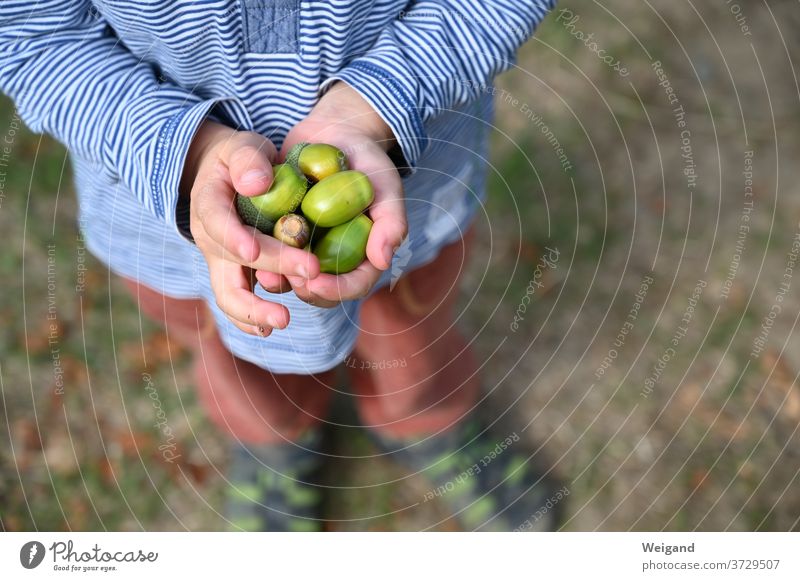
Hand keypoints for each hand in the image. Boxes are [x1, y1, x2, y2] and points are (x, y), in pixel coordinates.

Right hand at [182, 121, 319, 335]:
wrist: (223, 176)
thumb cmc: (239, 158)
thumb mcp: (242, 146)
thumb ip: (248, 159)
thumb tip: (257, 184)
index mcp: (208, 203)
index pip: (217, 222)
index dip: (234, 237)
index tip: (253, 249)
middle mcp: (210, 239)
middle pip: (230, 265)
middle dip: (267, 271)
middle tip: (307, 274)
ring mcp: (220, 261)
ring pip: (228, 294)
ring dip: (253, 312)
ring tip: (282, 320)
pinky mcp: (235, 275)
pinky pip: (237, 303)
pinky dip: (250, 321)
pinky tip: (271, 329)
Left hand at [261, 82, 407, 307]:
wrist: (335, 134)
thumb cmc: (368, 161)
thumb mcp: (386, 186)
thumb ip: (391, 222)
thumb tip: (383, 261)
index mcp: (364, 254)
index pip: (355, 284)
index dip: (336, 289)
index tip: (315, 282)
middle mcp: (335, 258)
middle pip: (323, 290)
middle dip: (305, 291)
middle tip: (288, 280)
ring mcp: (308, 248)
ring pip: (294, 279)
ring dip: (280, 282)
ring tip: (266, 275)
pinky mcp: (283, 233)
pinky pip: (271, 253)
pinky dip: (261, 256)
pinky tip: (249, 252)